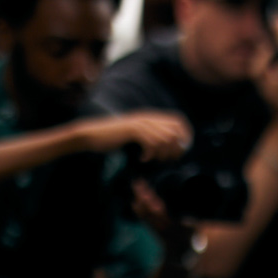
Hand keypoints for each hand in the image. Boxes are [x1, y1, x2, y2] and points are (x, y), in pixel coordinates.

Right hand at [68, 110, 190, 160]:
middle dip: (176, 149)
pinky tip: (142, 159)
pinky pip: (151, 143)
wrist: (91, 135)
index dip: (186, 135)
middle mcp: (147, 118)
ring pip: (165, 139)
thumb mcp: (136, 134)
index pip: (179, 121)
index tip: (182, 149)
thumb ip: (152, 136)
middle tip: (168, 159)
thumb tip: (172, 148)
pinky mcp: (131, 131)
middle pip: (175, 132)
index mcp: (150, 117)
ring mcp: (139, 123)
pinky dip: (150, 154)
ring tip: (154, 160)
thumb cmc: (114, 138)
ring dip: (163, 154)